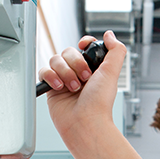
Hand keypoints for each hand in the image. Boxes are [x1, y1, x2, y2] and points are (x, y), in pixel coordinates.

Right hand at [38, 31, 125, 151]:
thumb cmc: (99, 103)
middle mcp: (78, 73)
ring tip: (73, 88)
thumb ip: (115, 51)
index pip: (84, 46)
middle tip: (84, 79)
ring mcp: (64, 80)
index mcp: (93, 68)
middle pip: (68, 51)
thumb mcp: (112, 72)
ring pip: (55, 60)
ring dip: (65, 72)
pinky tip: (59, 87)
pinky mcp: (51, 88)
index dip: (83, 44)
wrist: (85, 123)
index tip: (84, 46)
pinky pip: (44, 72)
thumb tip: (109, 34)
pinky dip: (51, 77)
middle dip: (75, 63)